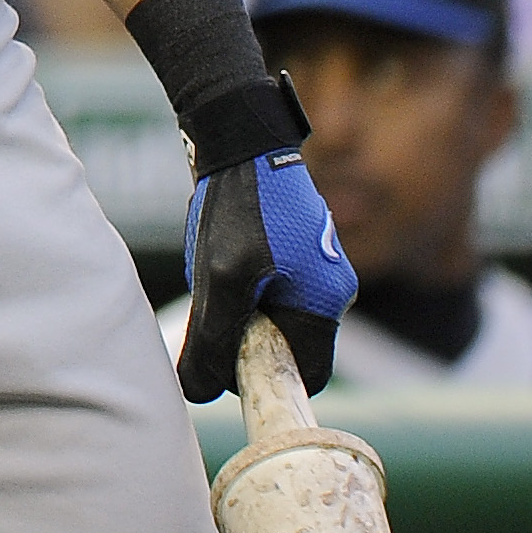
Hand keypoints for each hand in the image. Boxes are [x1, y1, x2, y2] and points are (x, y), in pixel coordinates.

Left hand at [180, 144, 354, 399]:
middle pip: (287, 344)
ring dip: (237, 303)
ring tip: (213, 266)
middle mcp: (333, 289)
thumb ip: (213, 340)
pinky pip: (268, 284)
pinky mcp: (298, 248)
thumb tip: (198, 394)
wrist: (242, 138)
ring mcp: (317, 267)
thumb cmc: (239, 208)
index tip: (226, 360)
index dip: (265, 378)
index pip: (307, 374)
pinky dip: (237, 279)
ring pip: (273, 312)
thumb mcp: (221, 280)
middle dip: (245, 335)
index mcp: (326, 305)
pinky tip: (215, 249)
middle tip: (212, 301)